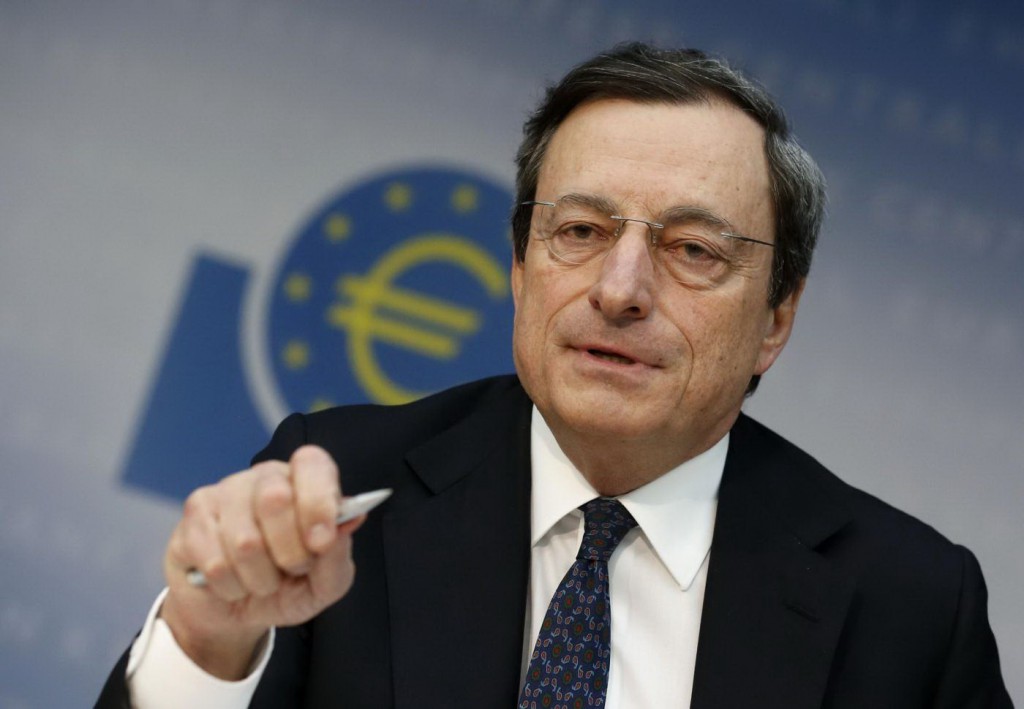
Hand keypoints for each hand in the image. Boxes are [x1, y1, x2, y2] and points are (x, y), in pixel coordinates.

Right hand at [159, 445, 362, 678]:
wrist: (233, 611)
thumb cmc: (286, 587)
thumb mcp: (324, 584)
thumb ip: (338, 557)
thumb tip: (348, 523)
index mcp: (303, 482)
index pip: (311, 463)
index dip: (318, 501)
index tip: (321, 542)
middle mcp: (264, 477)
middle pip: (275, 499)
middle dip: (290, 553)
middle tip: (292, 570)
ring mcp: (224, 492)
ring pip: (244, 541)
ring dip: (260, 579)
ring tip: (262, 581)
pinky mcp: (194, 517)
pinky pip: (215, 562)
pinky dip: (231, 587)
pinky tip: (233, 583)